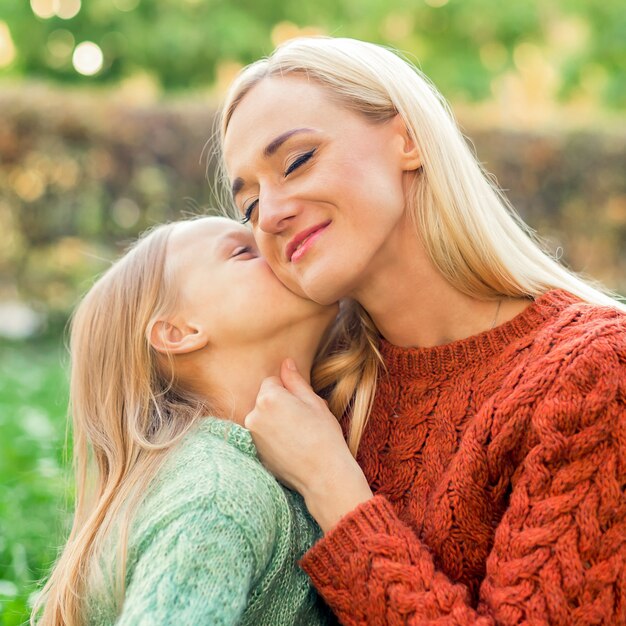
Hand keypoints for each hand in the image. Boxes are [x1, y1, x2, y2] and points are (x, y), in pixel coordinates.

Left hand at [245, 358, 372, 531]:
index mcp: (268, 398)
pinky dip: (272, 437)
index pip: (272, 381)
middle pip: (265, 399)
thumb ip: (295, 381)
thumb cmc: (324, 436)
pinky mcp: (253, 452)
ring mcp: (251, 436)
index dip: (289, 391)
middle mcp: (253, 415)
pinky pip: (261, 435)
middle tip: (301, 421)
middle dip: (280, 405)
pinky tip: (290, 447)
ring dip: (275, 421)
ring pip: (263, 417)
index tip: (303, 406)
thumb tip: (286, 363)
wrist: (324, 476)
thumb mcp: (314, 402)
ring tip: (296, 435)